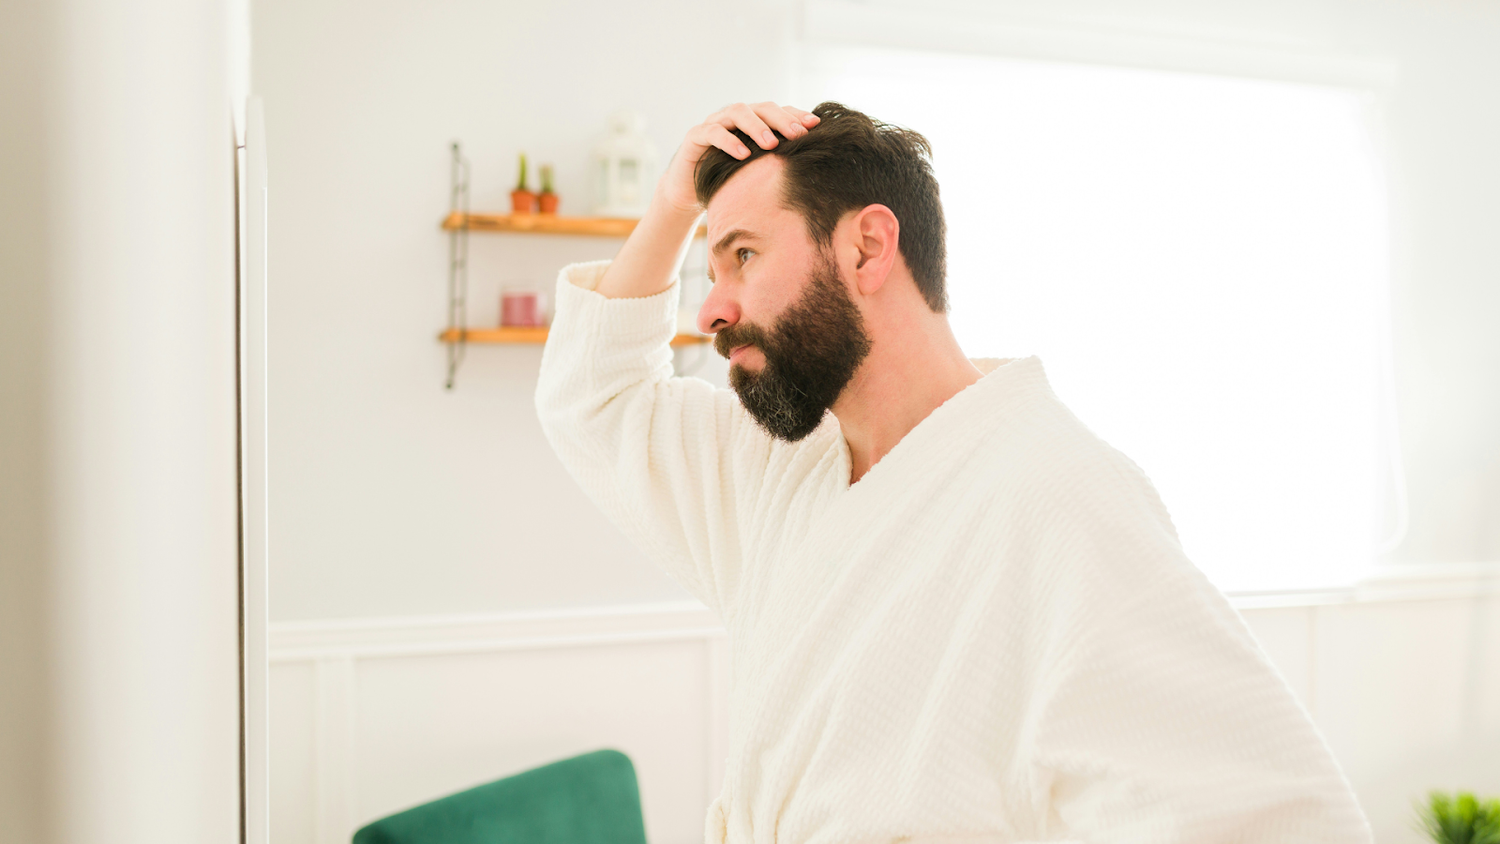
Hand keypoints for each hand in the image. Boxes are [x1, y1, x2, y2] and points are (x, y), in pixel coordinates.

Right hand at [654, 102, 820, 216]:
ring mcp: (714, 123)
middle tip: (797, 135)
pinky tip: (743, 154)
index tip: (816, 125)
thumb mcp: (756, 171)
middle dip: (781, 119)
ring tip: (771, 144)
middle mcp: (734, 118)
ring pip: (737, 112)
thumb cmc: (728, 180)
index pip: (778, 112)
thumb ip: (776, 162)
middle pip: (760, 107)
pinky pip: (712, 132)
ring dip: (756, 126)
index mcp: (752, 122)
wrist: (690, 192)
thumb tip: (812, 163)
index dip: (796, 115)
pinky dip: (728, 141)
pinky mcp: (695, 136)